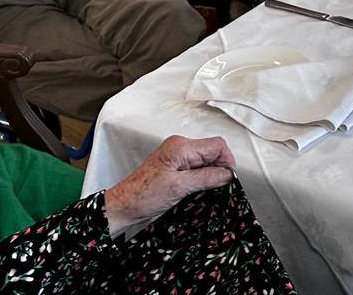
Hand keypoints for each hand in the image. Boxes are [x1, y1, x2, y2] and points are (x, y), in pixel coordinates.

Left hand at [103, 135, 235, 233]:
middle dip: (219, 168)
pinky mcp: (175, 167)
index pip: (217, 145)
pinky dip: (202, 178)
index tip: (228, 179)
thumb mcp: (179, 188)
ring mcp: (177, 156)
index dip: (227, 162)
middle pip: (213, 151)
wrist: (123, 206)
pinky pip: (197, 167)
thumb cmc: (142, 195)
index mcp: (181, 146)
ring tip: (205, 190)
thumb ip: (206, 178)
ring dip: (211, 174)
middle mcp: (180, 147)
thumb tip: (227, 174)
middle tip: (218, 187)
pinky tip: (198, 190)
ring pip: (206, 160)